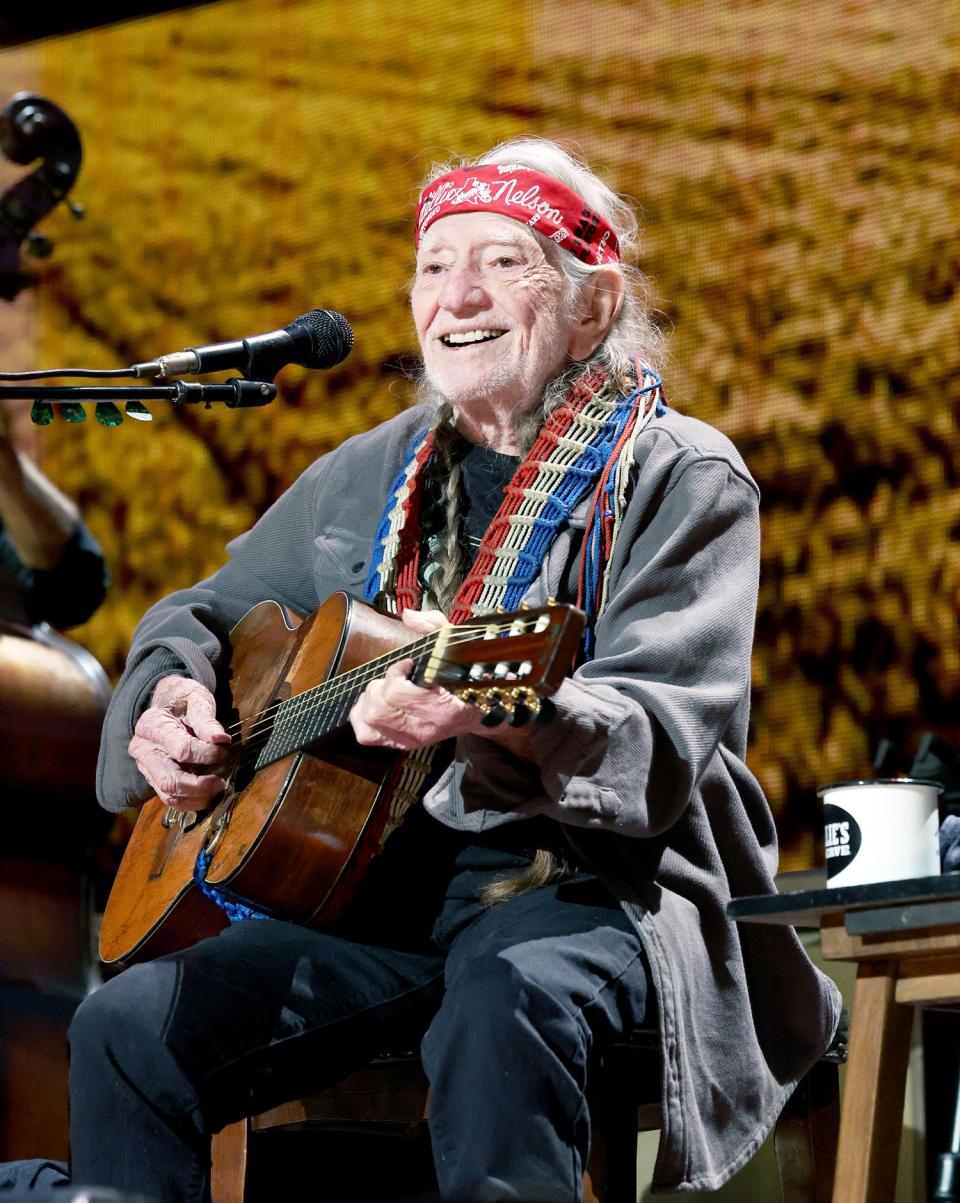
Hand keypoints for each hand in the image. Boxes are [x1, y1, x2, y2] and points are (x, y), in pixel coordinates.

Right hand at [128, 675, 230, 811]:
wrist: (169, 703)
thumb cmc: (183, 701)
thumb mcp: (197, 700)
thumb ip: (207, 720)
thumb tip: (220, 740)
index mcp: (151, 725)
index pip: (182, 749)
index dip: (207, 754)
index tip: (224, 749)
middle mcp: (143, 749)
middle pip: (170, 780)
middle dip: (200, 786)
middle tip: (221, 781)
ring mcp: (146, 767)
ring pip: (169, 795)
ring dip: (197, 797)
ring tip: (217, 787)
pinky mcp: (154, 778)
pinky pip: (170, 799)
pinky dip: (191, 802)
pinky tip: (208, 794)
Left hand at [350, 609, 482, 749]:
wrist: (479, 710)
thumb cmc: (465, 675)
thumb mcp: (455, 643)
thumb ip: (433, 624)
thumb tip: (408, 615)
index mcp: (443, 707)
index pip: (396, 693)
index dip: (395, 672)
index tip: (407, 664)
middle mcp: (425, 728)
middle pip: (377, 709)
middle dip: (379, 686)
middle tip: (394, 678)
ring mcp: (412, 739)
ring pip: (369, 721)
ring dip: (370, 699)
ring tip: (385, 689)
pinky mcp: (402, 743)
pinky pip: (367, 735)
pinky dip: (362, 717)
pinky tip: (376, 704)